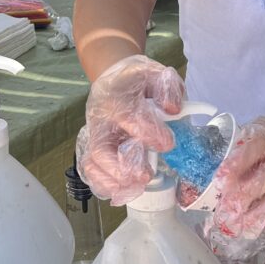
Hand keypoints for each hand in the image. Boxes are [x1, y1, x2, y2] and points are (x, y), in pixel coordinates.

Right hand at [75, 54, 184, 204]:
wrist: (113, 80)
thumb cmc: (137, 81)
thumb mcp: (156, 74)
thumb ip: (168, 88)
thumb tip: (173, 109)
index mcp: (116, 97)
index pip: (128, 117)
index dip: (149, 133)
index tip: (168, 143)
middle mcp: (99, 119)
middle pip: (101, 150)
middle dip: (124, 167)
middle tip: (147, 174)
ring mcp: (93, 136)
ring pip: (92, 165)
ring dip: (114, 181)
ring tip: (137, 186)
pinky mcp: (92, 148)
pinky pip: (91, 171)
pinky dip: (105, 185)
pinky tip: (125, 189)